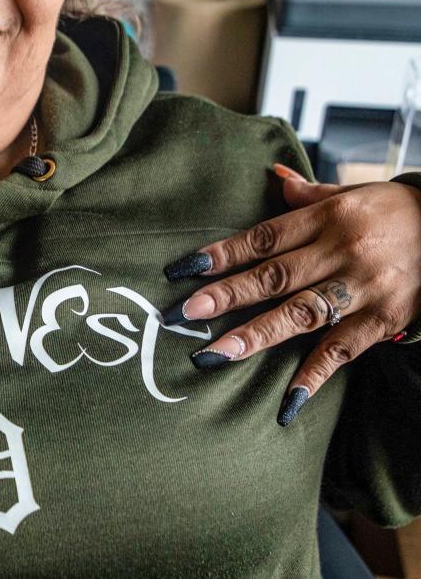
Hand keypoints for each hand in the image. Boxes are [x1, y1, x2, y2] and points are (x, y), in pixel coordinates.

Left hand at [161, 165, 420, 425]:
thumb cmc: (395, 213)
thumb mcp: (351, 193)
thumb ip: (307, 195)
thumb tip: (272, 177)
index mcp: (328, 217)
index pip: (263, 237)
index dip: (221, 255)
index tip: (182, 271)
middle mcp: (342, 252)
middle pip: (274, 277)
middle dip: (226, 296)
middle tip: (183, 314)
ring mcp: (363, 289)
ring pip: (301, 314)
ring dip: (256, 336)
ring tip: (214, 355)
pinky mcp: (383, 319)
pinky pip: (343, 350)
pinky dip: (315, 375)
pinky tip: (287, 401)